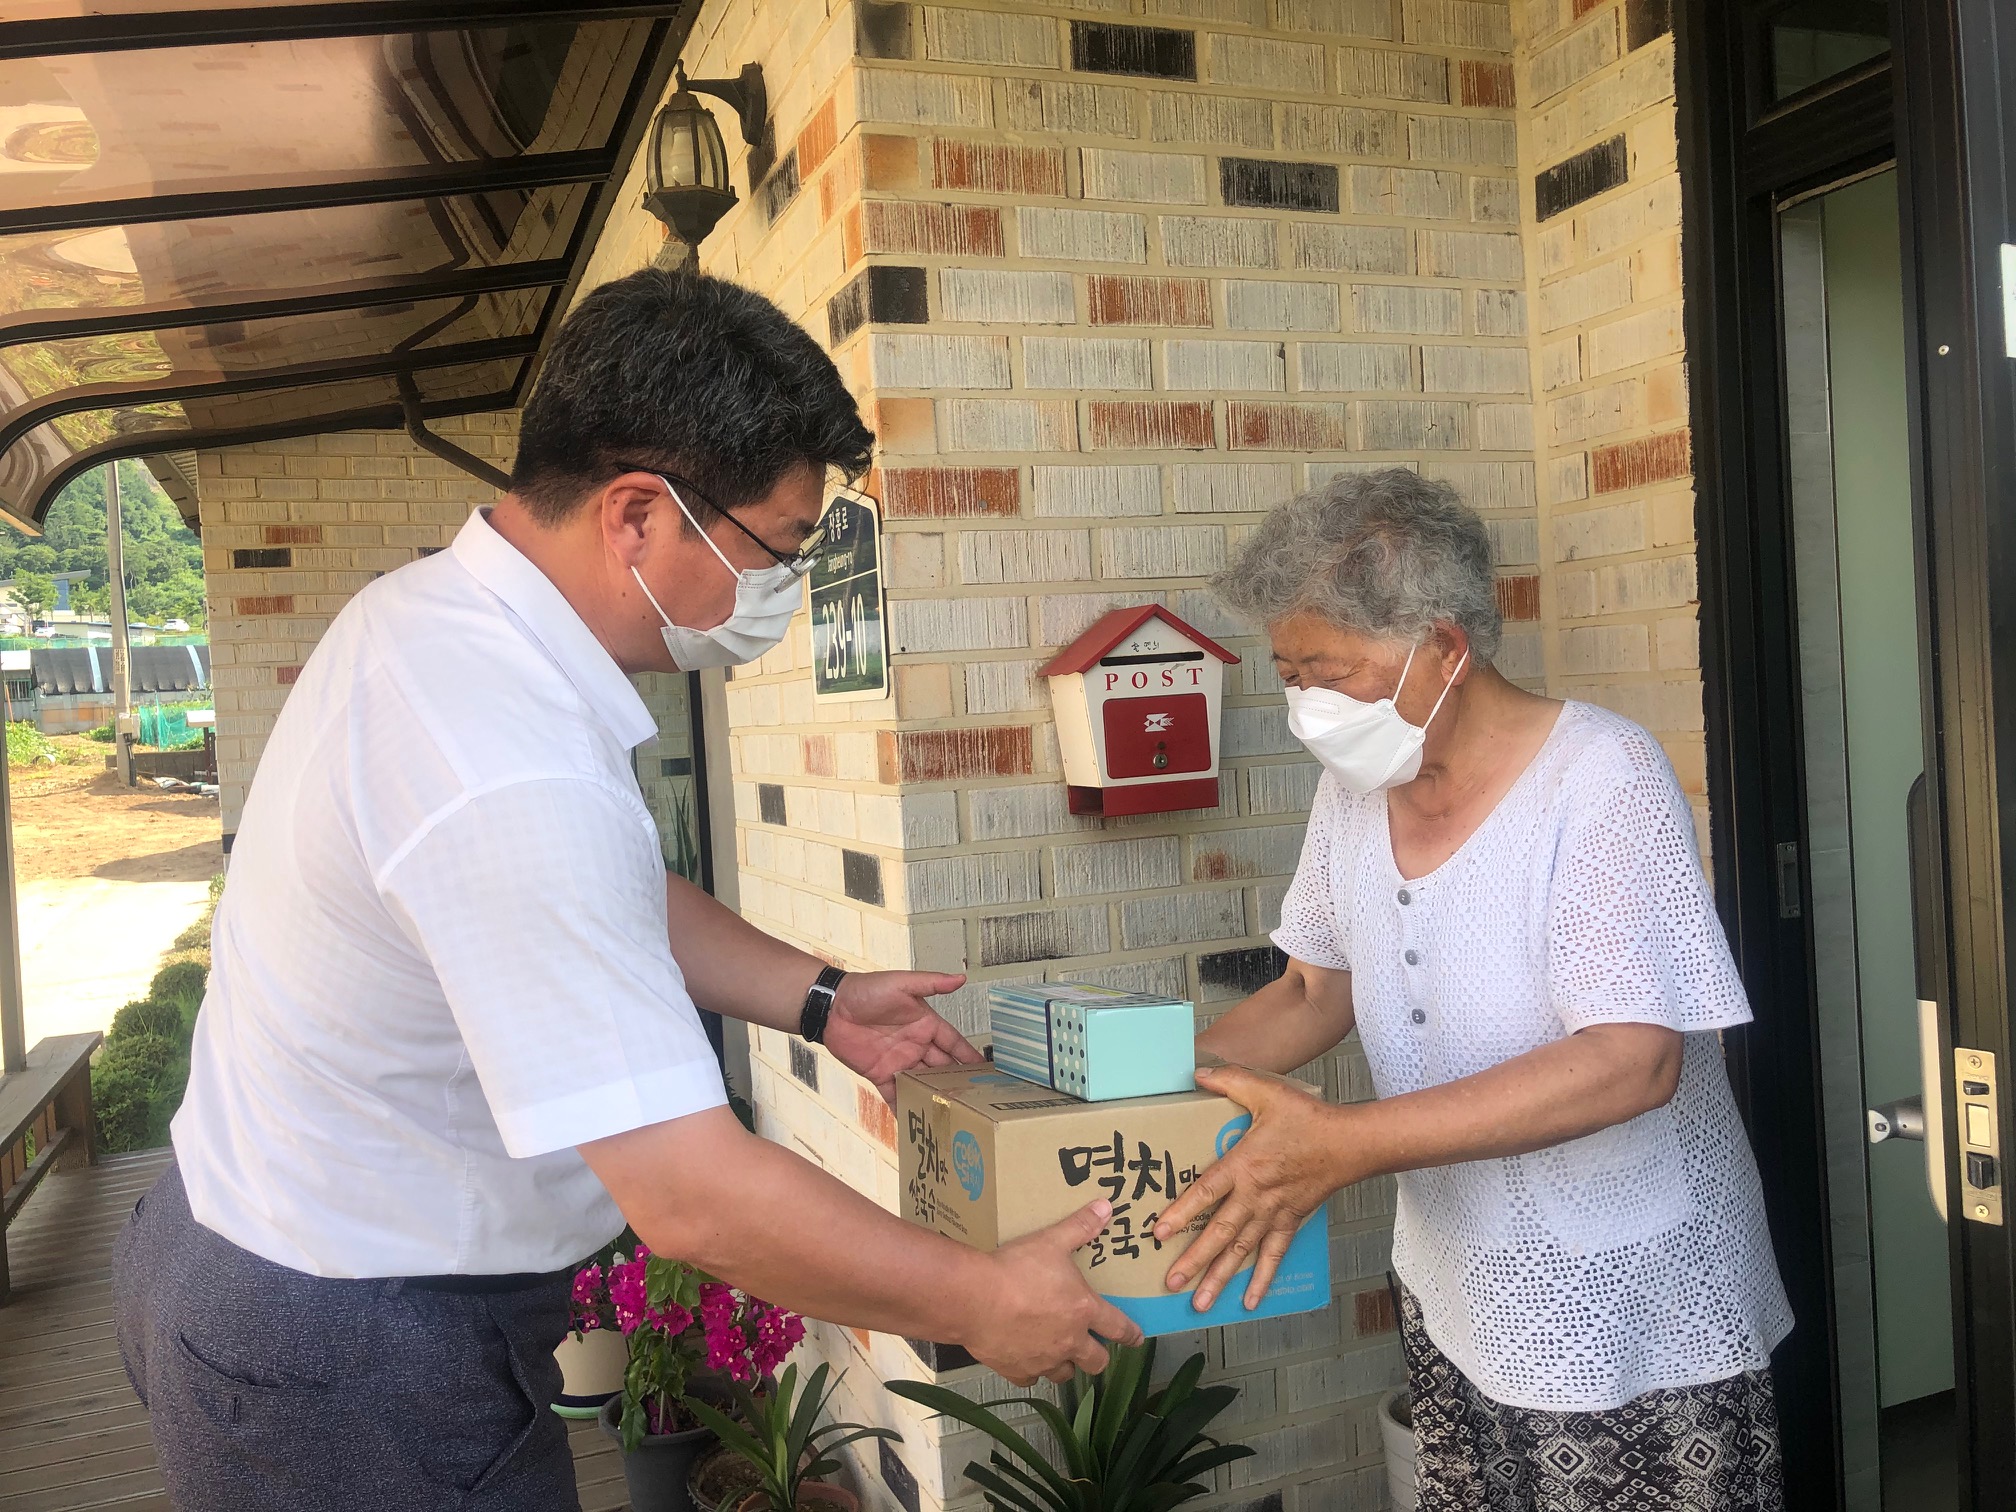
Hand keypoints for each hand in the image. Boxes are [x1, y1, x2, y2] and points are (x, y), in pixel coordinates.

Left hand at [826, 971, 981, 1103]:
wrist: (831, 1007)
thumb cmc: (866, 989)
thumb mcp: (901, 983)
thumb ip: (931, 983)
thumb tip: (961, 978)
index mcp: (925, 1024)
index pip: (954, 1043)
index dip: (970, 1057)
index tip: (989, 1072)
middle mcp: (916, 1045)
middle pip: (942, 1068)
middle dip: (957, 1083)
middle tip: (976, 1101)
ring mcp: (898, 1061)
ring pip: (922, 1083)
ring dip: (935, 1097)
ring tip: (953, 1116)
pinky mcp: (880, 1074)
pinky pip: (896, 1094)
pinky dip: (906, 1107)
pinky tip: (917, 1123)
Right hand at [964, 1200, 1145, 1385]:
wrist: (974, 1299)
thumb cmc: (1016, 1270)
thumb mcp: (1051, 1241)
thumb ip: (1080, 1227)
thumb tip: (1105, 1207)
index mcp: (1083, 1311)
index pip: (1118, 1328)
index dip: (1131, 1334)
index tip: (1137, 1338)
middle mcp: (1068, 1342)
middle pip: (1096, 1361)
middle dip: (1098, 1356)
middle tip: (1093, 1348)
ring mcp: (1043, 1360)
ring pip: (1065, 1374)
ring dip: (1066, 1364)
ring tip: (1058, 1353)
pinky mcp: (1016, 1370)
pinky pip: (1031, 1378)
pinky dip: (1032, 1371)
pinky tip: (1026, 1359)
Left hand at [1154, 1064, 1358, 1311]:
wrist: (1348, 1143)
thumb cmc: (1306, 1118)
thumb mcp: (1265, 1091)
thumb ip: (1230, 1081)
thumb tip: (1197, 1074)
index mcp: (1244, 1165)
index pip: (1205, 1193)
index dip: (1181, 1213)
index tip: (1158, 1233)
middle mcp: (1255, 1195)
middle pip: (1219, 1233)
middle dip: (1193, 1260)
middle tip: (1171, 1283)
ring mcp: (1273, 1213)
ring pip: (1242, 1252)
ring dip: (1220, 1278)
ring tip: (1199, 1303)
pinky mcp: (1290, 1222)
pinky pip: (1273, 1256)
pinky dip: (1262, 1280)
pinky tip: (1249, 1302)